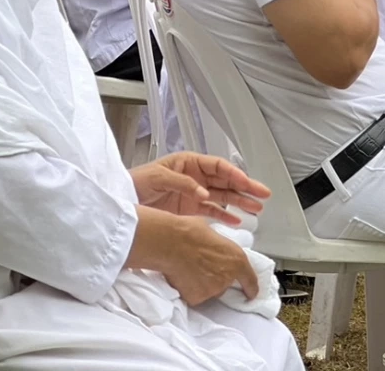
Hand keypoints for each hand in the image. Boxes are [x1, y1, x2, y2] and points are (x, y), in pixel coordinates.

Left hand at [130, 152, 270, 225]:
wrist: (121, 201)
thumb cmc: (136, 182)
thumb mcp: (157, 177)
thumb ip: (182, 184)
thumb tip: (204, 193)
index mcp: (189, 163)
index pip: (218, 167)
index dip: (235, 174)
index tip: (247, 182)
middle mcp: (196, 177)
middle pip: (226, 181)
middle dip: (245, 187)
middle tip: (263, 194)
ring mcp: (194, 194)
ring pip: (223, 197)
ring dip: (240, 202)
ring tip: (257, 209)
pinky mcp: (189, 209)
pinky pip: (212, 212)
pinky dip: (225, 216)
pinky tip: (238, 221)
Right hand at [130, 207, 259, 305]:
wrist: (170, 243)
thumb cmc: (189, 231)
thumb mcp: (214, 233)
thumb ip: (221, 246)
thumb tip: (216, 246)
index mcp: (237, 259)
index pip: (250, 281)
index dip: (251, 288)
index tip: (251, 293)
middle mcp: (228, 277)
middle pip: (226, 284)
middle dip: (217, 278)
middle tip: (203, 266)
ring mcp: (213, 290)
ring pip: (210, 290)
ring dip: (204, 283)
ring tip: (191, 269)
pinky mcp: (197, 298)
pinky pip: (196, 296)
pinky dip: (190, 290)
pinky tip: (183, 277)